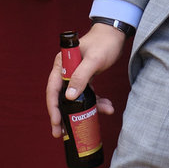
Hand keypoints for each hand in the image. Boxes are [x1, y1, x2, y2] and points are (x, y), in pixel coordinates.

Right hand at [46, 23, 122, 137]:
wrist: (115, 33)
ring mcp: (75, 74)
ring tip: (89, 123)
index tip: (56, 122)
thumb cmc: (104, 43)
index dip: (53, 107)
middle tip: (62, 133)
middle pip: (60, 97)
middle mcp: (65, 70)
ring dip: (83, 111)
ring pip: (75, 98)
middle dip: (62, 115)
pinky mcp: (85, 77)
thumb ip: (82, 76)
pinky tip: (107, 107)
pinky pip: (87, 94)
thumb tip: (68, 97)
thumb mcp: (94, 60)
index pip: (53, 89)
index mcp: (62, 64)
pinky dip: (96, 102)